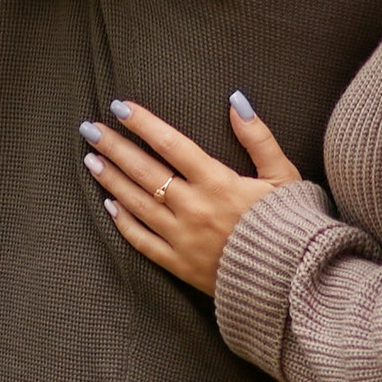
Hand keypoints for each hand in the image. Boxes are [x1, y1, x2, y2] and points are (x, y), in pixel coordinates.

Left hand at [79, 93, 301, 296]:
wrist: (292, 280)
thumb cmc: (290, 224)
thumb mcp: (284, 176)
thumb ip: (259, 137)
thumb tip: (236, 101)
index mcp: (218, 182)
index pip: (171, 144)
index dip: (143, 123)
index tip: (120, 106)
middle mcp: (194, 208)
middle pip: (145, 171)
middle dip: (115, 146)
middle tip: (90, 128)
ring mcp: (183, 238)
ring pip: (137, 203)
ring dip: (111, 180)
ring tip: (91, 159)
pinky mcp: (179, 264)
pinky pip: (142, 241)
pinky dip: (123, 222)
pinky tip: (109, 205)